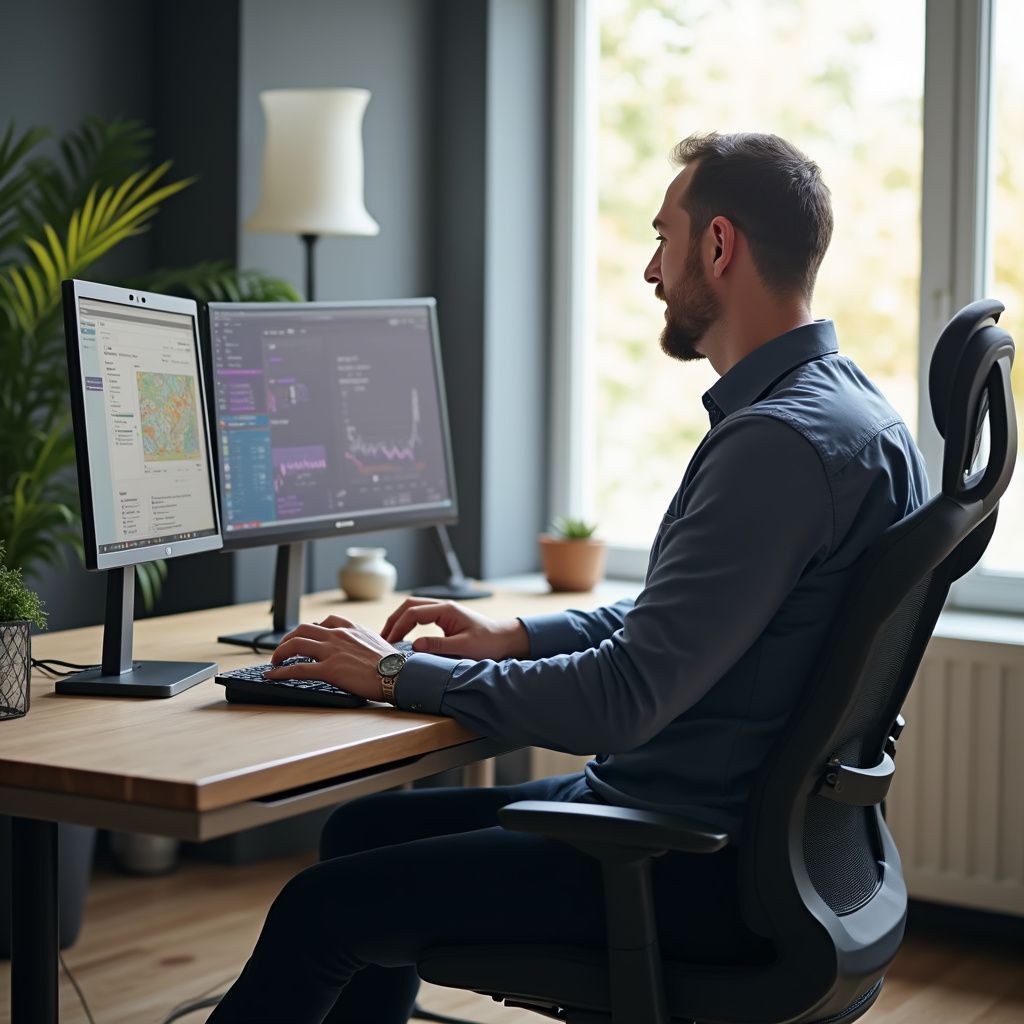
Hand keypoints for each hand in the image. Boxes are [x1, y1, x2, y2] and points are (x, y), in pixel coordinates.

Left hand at [263, 615, 397, 701]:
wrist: (400, 675)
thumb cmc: (394, 664)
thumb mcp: (379, 643)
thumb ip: (364, 642)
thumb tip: (361, 650)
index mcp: (351, 628)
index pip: (325, 621)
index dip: (311, 629)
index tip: (306, 637)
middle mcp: (338, 635)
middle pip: (303, 629)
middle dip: (288, 639)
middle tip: (282, 650)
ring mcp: (332, 651)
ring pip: (296, 644)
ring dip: (280, 652)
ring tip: (275, 661)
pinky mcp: (329, 669)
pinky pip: (298, 668)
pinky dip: (281, 671)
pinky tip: (273, 675)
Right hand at [381, 598, 528, 660]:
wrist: (504, 639)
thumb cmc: (488, 643)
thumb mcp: (464, 647)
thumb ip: (439, 645)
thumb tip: (414, 646)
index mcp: (446, 610)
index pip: (413, 612)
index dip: (398, 626)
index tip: (389, 642)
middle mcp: (443, 606)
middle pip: (409, 605)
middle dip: (393, 620)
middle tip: (382, 639)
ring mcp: (443, 611)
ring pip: (413, 609)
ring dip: (399, 620)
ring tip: (388, 638)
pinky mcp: (444, 618)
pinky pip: (420, 616)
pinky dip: (407, 623)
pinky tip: (403, 637)